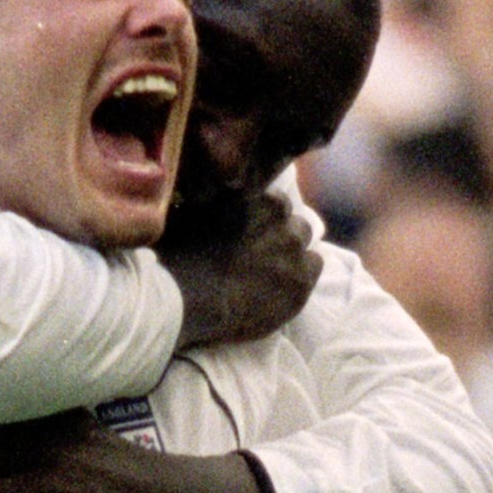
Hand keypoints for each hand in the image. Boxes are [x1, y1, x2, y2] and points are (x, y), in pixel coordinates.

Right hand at [161, 192, 322, 350]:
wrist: (183, 299)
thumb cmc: (177, 256)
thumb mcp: (190, 213)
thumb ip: (216, 202)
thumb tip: (217, 198)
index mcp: (251, 193)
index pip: (272, 201)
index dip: (263, 220)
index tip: (252, 234)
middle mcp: (277, 213)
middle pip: (291, 219)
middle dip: (280, 234)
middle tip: (261, 255)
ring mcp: (292, 246)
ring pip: (304, 240)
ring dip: (291, 252)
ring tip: (272, 272)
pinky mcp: (301, 279)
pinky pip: (315, 266)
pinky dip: (301, 274)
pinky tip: (282, 287)